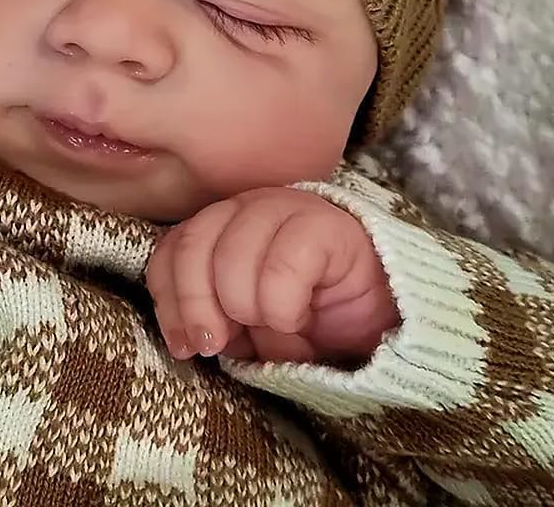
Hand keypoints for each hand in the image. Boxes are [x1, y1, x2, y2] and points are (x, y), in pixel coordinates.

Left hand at [145, 187, 398, 364]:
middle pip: (193, 248)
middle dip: (199, 306)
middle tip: (219, 344)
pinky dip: (283, 306)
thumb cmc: (308, 319)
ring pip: (232, 258)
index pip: (169, 251)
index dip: (170, 301)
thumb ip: (214, 321)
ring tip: (273, 327)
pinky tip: (299, 318)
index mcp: (219, 226)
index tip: (186, 346)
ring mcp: (284, 207)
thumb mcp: (247, 328)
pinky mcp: (324, 223)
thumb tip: (193, 338)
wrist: (383, 315)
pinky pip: (282, 267)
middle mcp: (245, 207)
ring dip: (248, 309)